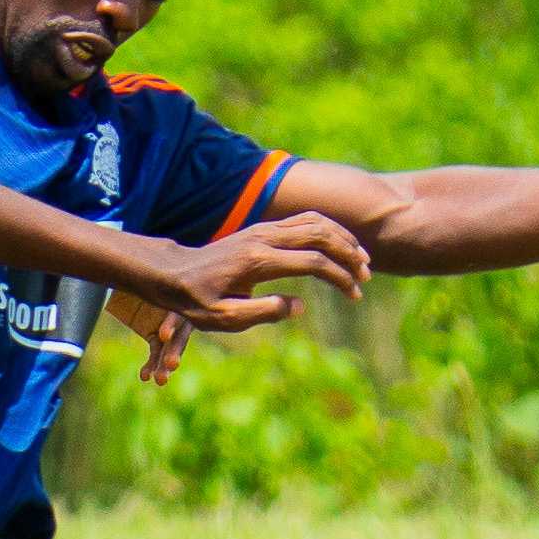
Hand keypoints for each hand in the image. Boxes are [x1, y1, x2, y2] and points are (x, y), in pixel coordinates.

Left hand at [137, 210, 369, 346]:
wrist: (172, 272)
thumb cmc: (196, 301)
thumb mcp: (225, 318)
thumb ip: (264, 312)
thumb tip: (300, 306)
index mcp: (258, 262)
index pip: (313, 262)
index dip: (340, 277)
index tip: (355, 295)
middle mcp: (263, 239)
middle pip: (320, 235)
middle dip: (349, 254)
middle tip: (366, 276)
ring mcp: (262, 230)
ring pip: (314, 222)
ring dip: (342, 238)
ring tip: (361, 261)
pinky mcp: (262, 229)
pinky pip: (303, 220)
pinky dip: (327, 230)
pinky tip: (339, 247)